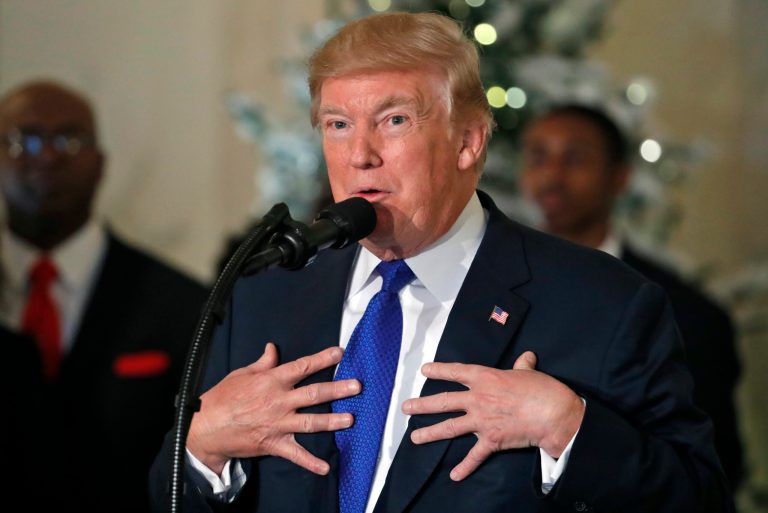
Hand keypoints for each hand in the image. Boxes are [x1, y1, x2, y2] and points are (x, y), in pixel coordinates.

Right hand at [187, 343, 359, 475]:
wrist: (206, 427)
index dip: (322, 359)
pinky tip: (325, 468)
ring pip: (310, 422)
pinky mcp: (273, 443)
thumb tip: (272, 349)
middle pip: (313, 393)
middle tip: (356, 386)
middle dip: (337, 389)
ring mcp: (278, 424)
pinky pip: (295, 454)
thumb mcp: (242, 374)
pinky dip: (310, 462)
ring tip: (350, 419)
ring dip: (332, 421)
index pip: (302, 367)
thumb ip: (263, 363)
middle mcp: (279, 401)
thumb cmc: (223, 398)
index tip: (340, 353)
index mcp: (271, 381)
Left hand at [402, 351, 584, 480]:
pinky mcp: (491, 440)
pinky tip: (453, 475)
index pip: (457, 372)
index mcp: (485, 378)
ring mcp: (481, 421)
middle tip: (405, 407)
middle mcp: (478, 399)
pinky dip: (464, 467)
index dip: (440, 370)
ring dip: (430, 433)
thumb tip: (526, 356)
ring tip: (414, 437)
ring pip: (450, 427)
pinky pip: (474, 456)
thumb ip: (522, 365)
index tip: (424, 370)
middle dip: (422, 404)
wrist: (552, 414)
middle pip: (444, 402)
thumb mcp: (528, 372)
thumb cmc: (541, 390)